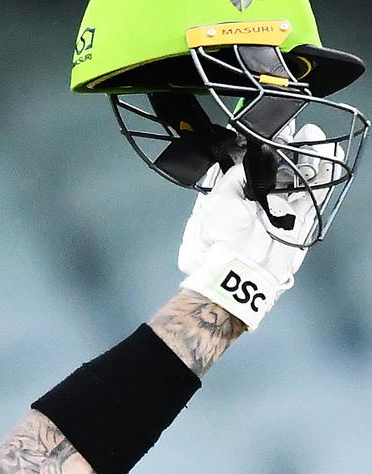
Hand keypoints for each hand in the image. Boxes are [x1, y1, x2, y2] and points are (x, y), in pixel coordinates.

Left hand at [178, 124, 340, 329]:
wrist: (239, 277)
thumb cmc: (219, 241)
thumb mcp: (215, 204)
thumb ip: (232, 178)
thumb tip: (246, 158)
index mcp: (233, 194)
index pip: (249, 163)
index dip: (259, 144)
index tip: (268, 125)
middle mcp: (257, 199)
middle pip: (278, 166)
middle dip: (287, 145)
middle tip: (294, 126)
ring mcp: (281, 208)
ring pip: (299, 176)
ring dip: (308, 155)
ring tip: (312, 134)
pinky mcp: (300, 220)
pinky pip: (316, 193)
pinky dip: (324, 174)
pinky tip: (330, 153)